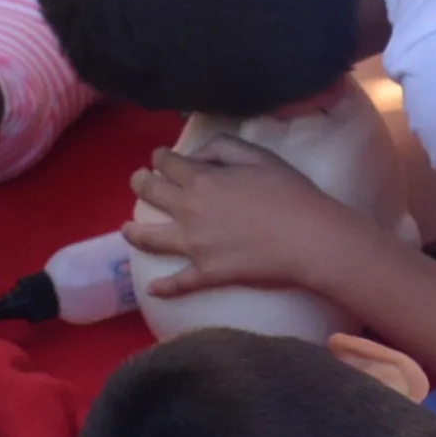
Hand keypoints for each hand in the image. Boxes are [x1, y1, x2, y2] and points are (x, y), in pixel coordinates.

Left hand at [124, 140, 374, 300]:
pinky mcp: (206, 274)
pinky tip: (152, 288)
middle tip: (139, 182)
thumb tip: (195, 155)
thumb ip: (222, 148)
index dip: (159, 158)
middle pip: (150, 194)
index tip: (159, 158)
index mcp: (200, 179)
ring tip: (127, 230)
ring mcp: (193, 246)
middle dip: (140, 183)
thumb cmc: (289, 193)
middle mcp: (188, 211)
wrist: (308, 239)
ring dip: (133, 232)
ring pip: (148, 239)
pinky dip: (162, 287)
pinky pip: (177, 283)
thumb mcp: (258, 155)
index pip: (166, 164)